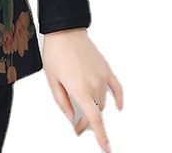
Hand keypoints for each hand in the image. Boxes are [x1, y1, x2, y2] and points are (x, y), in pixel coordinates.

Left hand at [41, 28, 122, 152]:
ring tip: (85, 112)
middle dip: (87, 122)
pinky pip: (116, 88)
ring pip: (103, 102)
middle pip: (96, 112)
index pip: (94, 120)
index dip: (101, 137)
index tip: (107, 148)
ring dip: (96, 110)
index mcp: (79, 89)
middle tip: (78, 127)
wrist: (65, 30)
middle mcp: (94, 85)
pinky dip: (119, 99)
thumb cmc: (56, 52)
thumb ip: (62, 101)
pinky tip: (118, 107)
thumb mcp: (52, 79)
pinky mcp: (106, 68)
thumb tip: (72, 117)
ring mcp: (102, 76)